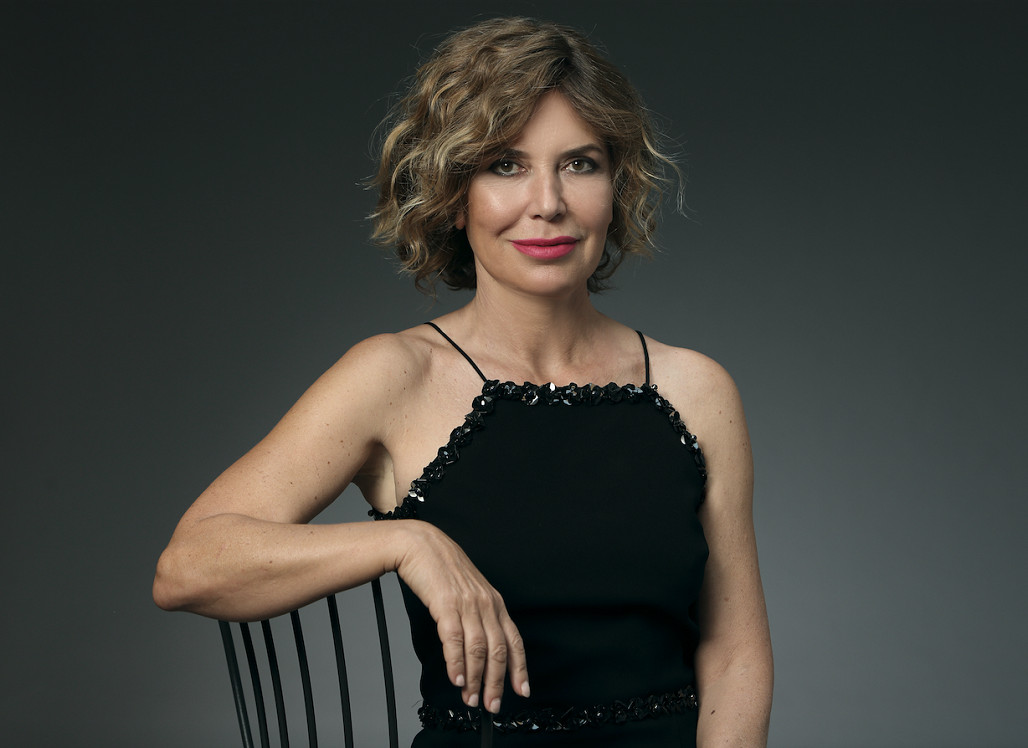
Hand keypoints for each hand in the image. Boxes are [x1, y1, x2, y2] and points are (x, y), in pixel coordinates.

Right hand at [395, 520, 528, 712]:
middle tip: (492, 704)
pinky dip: (456, 662)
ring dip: (476, 678)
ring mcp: (467, 603)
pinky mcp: (446, 603)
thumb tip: (480, 648)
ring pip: (478, 648)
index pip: (514, 640)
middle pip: (498, 650)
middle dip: (497, 682)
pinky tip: (456, 678)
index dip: (519, 668)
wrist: (421, 545)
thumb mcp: (469, 591)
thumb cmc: (442, 568)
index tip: (521, 690)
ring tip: (471, 697)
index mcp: (494, 602)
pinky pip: (454, 639)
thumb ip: (478, 615)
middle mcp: (485, 604)